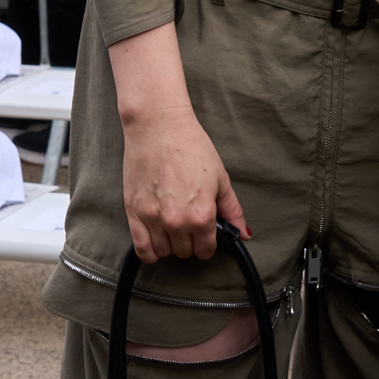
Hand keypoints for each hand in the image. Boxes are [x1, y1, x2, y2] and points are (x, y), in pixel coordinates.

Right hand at [107, 20, 250, 263]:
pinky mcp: (133, 212)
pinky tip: (155, 239)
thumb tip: (245, 234)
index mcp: (202, 215)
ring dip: (170, 244)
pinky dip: (149, 252)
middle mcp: (177, 222)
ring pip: (163, 252)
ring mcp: (153, 219)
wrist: (158, 126)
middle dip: (189, 242)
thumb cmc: (191, 147)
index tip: (205, 234)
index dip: (208, 244)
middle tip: (188, 224)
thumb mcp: (220, 178)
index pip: (205, 250)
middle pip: (184, 252)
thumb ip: (232, 210)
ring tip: (172, 227)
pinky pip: (141, 249)